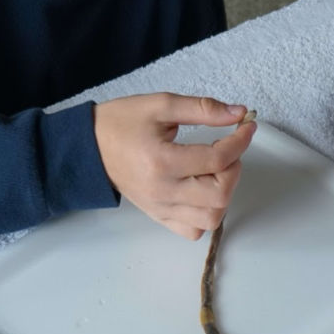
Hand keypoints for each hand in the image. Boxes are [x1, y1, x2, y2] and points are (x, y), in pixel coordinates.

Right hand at [93, 93, 254, 238]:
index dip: (240, 141)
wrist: (87, 147)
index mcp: (161, 161)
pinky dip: (207, 212)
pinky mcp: (158, 216)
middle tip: (228, 148)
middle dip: (234, 168)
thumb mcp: (161, 104)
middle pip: (219, 195)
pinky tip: (202, 188)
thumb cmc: (122, 123)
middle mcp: (162, 191)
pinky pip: (193, 229)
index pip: (217, 160)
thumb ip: (203, 109)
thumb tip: (239, 113)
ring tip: (216, 168)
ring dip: (225, 192)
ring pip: (211, 218)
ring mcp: (160, 208)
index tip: (246, 125)